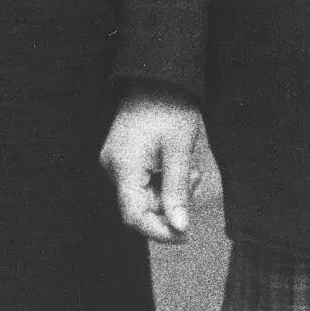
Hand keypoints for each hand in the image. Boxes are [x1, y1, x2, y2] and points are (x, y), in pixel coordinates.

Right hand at [102, 88, 206, 242]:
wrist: (158, 75)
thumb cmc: (170, 107)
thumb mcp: (179, 150)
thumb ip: (177, 192)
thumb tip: (179, 228)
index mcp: (123, 166)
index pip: (134, 216)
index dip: (159, 232)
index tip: (185, 235)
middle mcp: (114, 167)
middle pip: (141, 207)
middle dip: (171, 206)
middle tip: (195, 183)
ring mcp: (118, 162)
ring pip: (146, 195)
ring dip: (172, 191)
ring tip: (191, 169)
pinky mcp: (126, 157)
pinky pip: (145, 181)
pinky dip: (165, 180)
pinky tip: (181, 164)